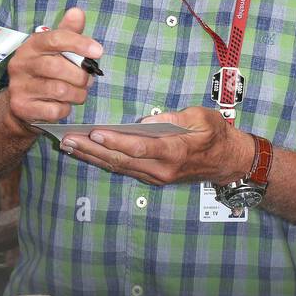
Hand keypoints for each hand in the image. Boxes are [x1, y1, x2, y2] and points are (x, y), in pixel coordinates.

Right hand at [5, 6, 101, 126]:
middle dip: (81, 76)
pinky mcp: (22, 107)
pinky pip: (55, 110)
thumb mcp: (54, 50)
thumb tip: (77, 12)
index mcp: (31, 45)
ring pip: (59, 90)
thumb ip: (68, 31)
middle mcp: (21, 63)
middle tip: (87, 80)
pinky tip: (63, 105)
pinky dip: (66, 109)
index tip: (99, 51)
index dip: (79, 43)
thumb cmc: (44, 71)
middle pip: (58, 67)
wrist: (19, 103)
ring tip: (79, 93)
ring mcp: (19, 86)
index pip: (55, 38)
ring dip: (77, 94)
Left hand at [61, 106, 253, 186]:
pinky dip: (103, 160)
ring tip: (68, 145)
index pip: (139, 147)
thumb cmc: (216, 134)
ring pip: (118, 167)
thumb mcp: (201, 117)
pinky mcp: (152, 177)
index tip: (95, 132)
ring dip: (91, 156)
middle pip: (121, 160)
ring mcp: (156, 176)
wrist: (228, 161)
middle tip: (67, 139)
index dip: (115, 141)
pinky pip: (123, 169)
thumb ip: (174, 118)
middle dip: (92, 150)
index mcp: (175, 151)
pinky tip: (86, 152)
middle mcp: (162, 169)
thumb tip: (146, 120)